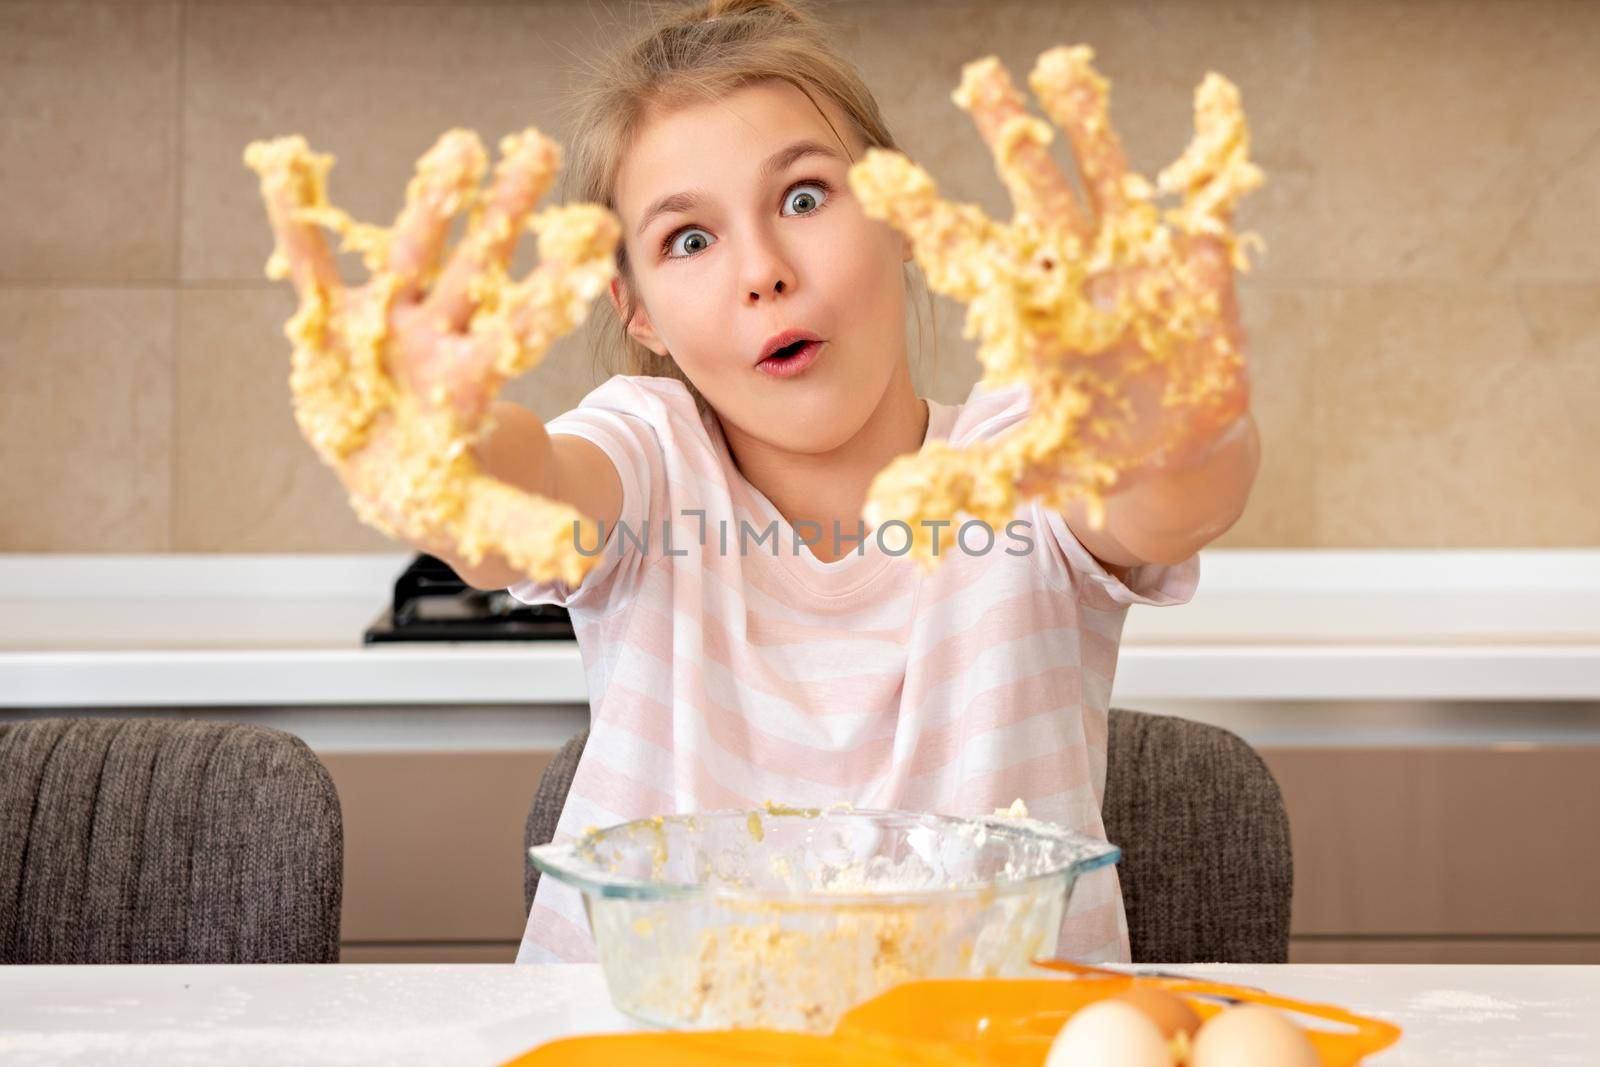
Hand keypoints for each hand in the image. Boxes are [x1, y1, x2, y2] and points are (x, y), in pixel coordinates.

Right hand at [243, 128, 618, 583]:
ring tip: (459, 143)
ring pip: (413, 255)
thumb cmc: (457, 494)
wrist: (410, 480)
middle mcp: (433, 342)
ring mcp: (388, 328)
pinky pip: (313, 269)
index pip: (514, 331)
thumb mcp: (490, 520)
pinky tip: (286, 164)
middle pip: (474, 270)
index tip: (589, 245)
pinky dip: (296, 223)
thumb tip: (580, 556)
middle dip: (503, 213)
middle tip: (537, 148)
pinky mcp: (336, 326)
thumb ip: (529, 529)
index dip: (546, 293)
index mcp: (464, 386)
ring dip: (433, 201)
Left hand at [849, 45, 1263, 554]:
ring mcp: (1134, 264)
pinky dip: (1215, 148)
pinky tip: (1212, 92)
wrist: (1173, 457)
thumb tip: (883, 506)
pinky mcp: (1195, 269)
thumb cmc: (1094, 451)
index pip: (964, 253)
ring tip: (1062, 67)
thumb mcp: (1024, 472)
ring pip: (1107, 179)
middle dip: (1009, 134)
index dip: (925, 215)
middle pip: (1035, 191)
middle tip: (977, 76)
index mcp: (1026, 312)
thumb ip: (959, 481)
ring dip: (1089, 126)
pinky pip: (1207, 198)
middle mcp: (1074, 274)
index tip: (878, 172)